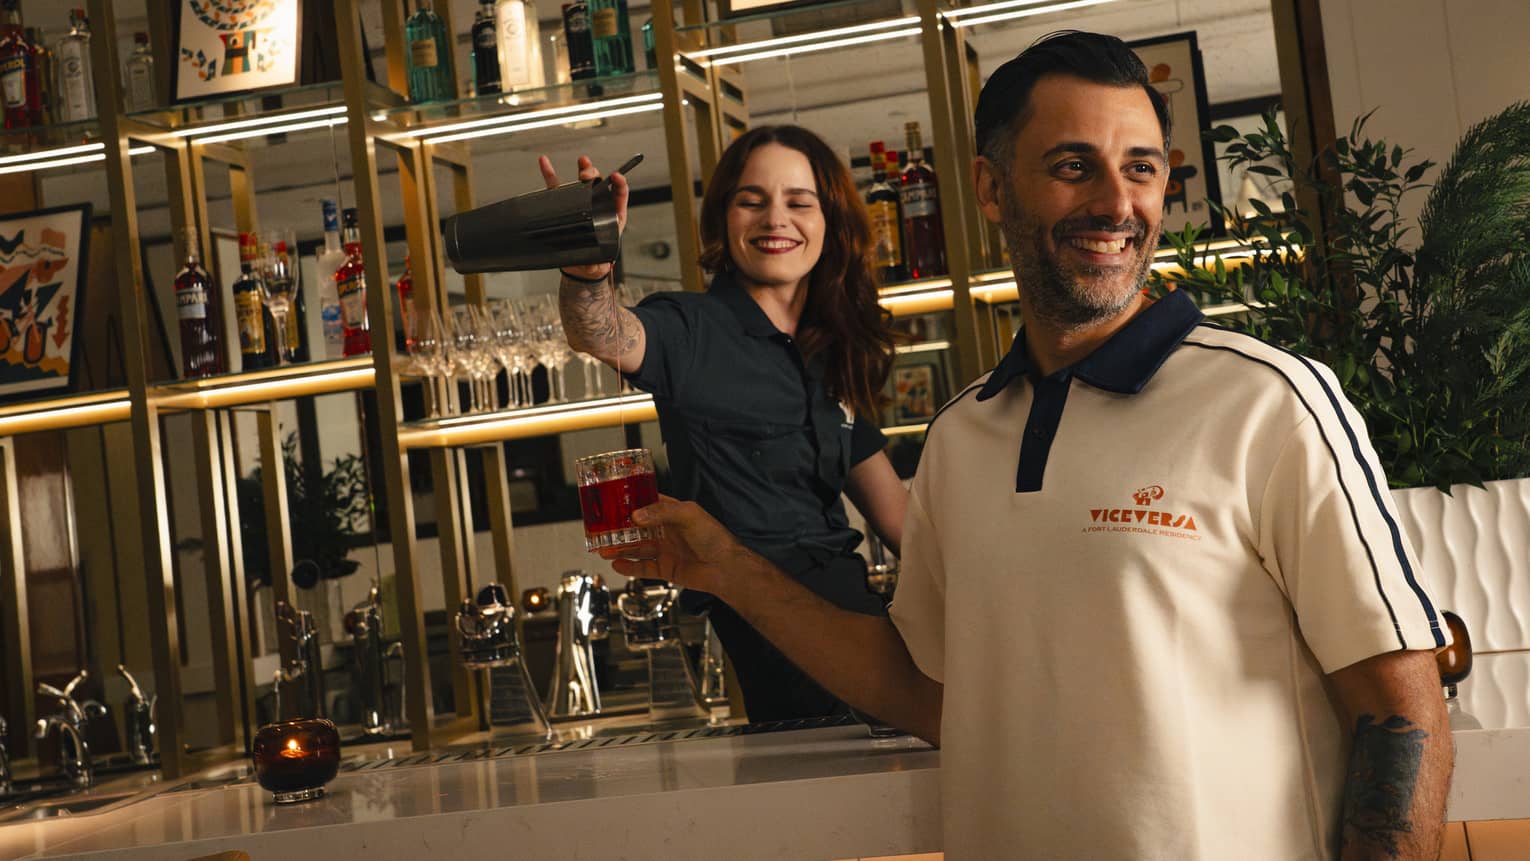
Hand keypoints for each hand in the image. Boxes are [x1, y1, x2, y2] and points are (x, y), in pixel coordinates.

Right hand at [537, 154, 629, 281]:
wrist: (580, 268)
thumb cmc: (595, 261)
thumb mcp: (599, 262)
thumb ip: (597, 262)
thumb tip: (592, 262)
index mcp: (611, 216)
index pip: (619, 195)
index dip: (619, 184)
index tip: (615, 176)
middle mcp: (597, 206)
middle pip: (599, 184)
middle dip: (595, 174)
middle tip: (588, 173)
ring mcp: (580, 204)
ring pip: (581, 183)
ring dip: (582, 169)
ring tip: (582, 160)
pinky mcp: (563, 208)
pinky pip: (555, 189)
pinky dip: (549, 174)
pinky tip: (544, 161)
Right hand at [610, 496, 749, 595]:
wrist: (724, 568)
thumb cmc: (713, 537)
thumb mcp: (688, 515)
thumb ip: (661, 512)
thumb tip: (637, 515)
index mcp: (672, 513)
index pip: (646, 504)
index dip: (629, 504)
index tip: (611, 503)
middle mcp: (666, 531)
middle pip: (636, 529)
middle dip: (618, 529)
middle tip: (600, 530)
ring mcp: (665, 550)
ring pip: (636, 549)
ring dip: (619, 548)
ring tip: (603, 548)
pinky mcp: (665, 569)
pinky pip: (642, 568)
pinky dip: (629, 567)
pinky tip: (617, 564)